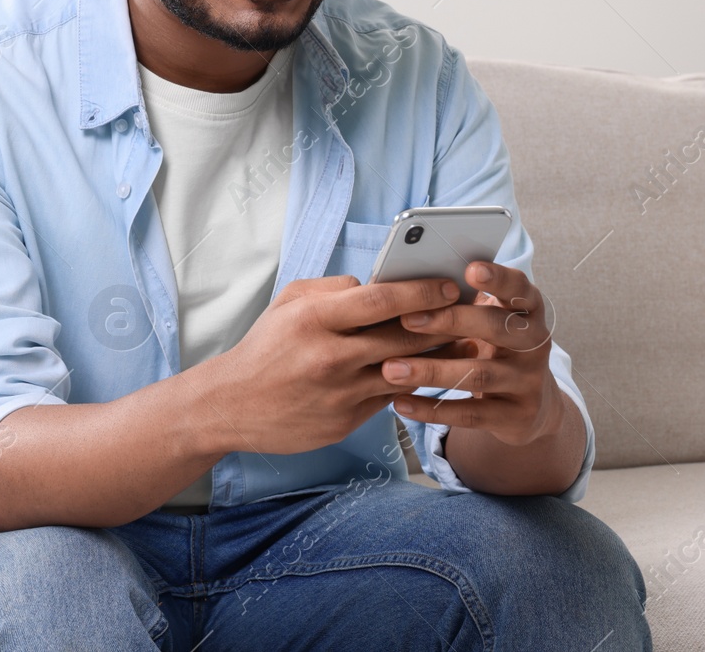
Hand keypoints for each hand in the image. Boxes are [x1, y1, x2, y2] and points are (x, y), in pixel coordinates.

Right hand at [195, 274, 467, 456]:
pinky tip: (430, 372)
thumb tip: (376, 283)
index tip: (449, 286)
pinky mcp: (346, 421)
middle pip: (404, 336)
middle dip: (444, 322)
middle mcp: (330, 356)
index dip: (422, 291)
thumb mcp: (287, 304)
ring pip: (407, 371)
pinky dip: (412, 383)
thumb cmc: (264, 348)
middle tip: (473, 312)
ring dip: (440, 357)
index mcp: (314, 319)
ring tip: (464, 343)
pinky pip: (391, 398)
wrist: (231, 405)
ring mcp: (340, 392)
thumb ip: (332, 288)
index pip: (381, 299)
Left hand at [383, 261, 564, 447]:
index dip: (499, 278)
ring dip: (431, 371)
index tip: (470, 269)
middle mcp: (534, 343)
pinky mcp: (518, 416)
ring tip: (390, 369)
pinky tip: (400, 403)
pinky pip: (472, 413)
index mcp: (527, 311)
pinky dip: (433, 409)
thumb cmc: (491, 347)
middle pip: (498, 327)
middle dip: (451, 321)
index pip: (520, 288)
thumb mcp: (485, 321)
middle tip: (406, 319)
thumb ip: (458, 302)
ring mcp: (529, 381)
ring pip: (480, 374)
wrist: (529, 405)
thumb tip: (399, 282)